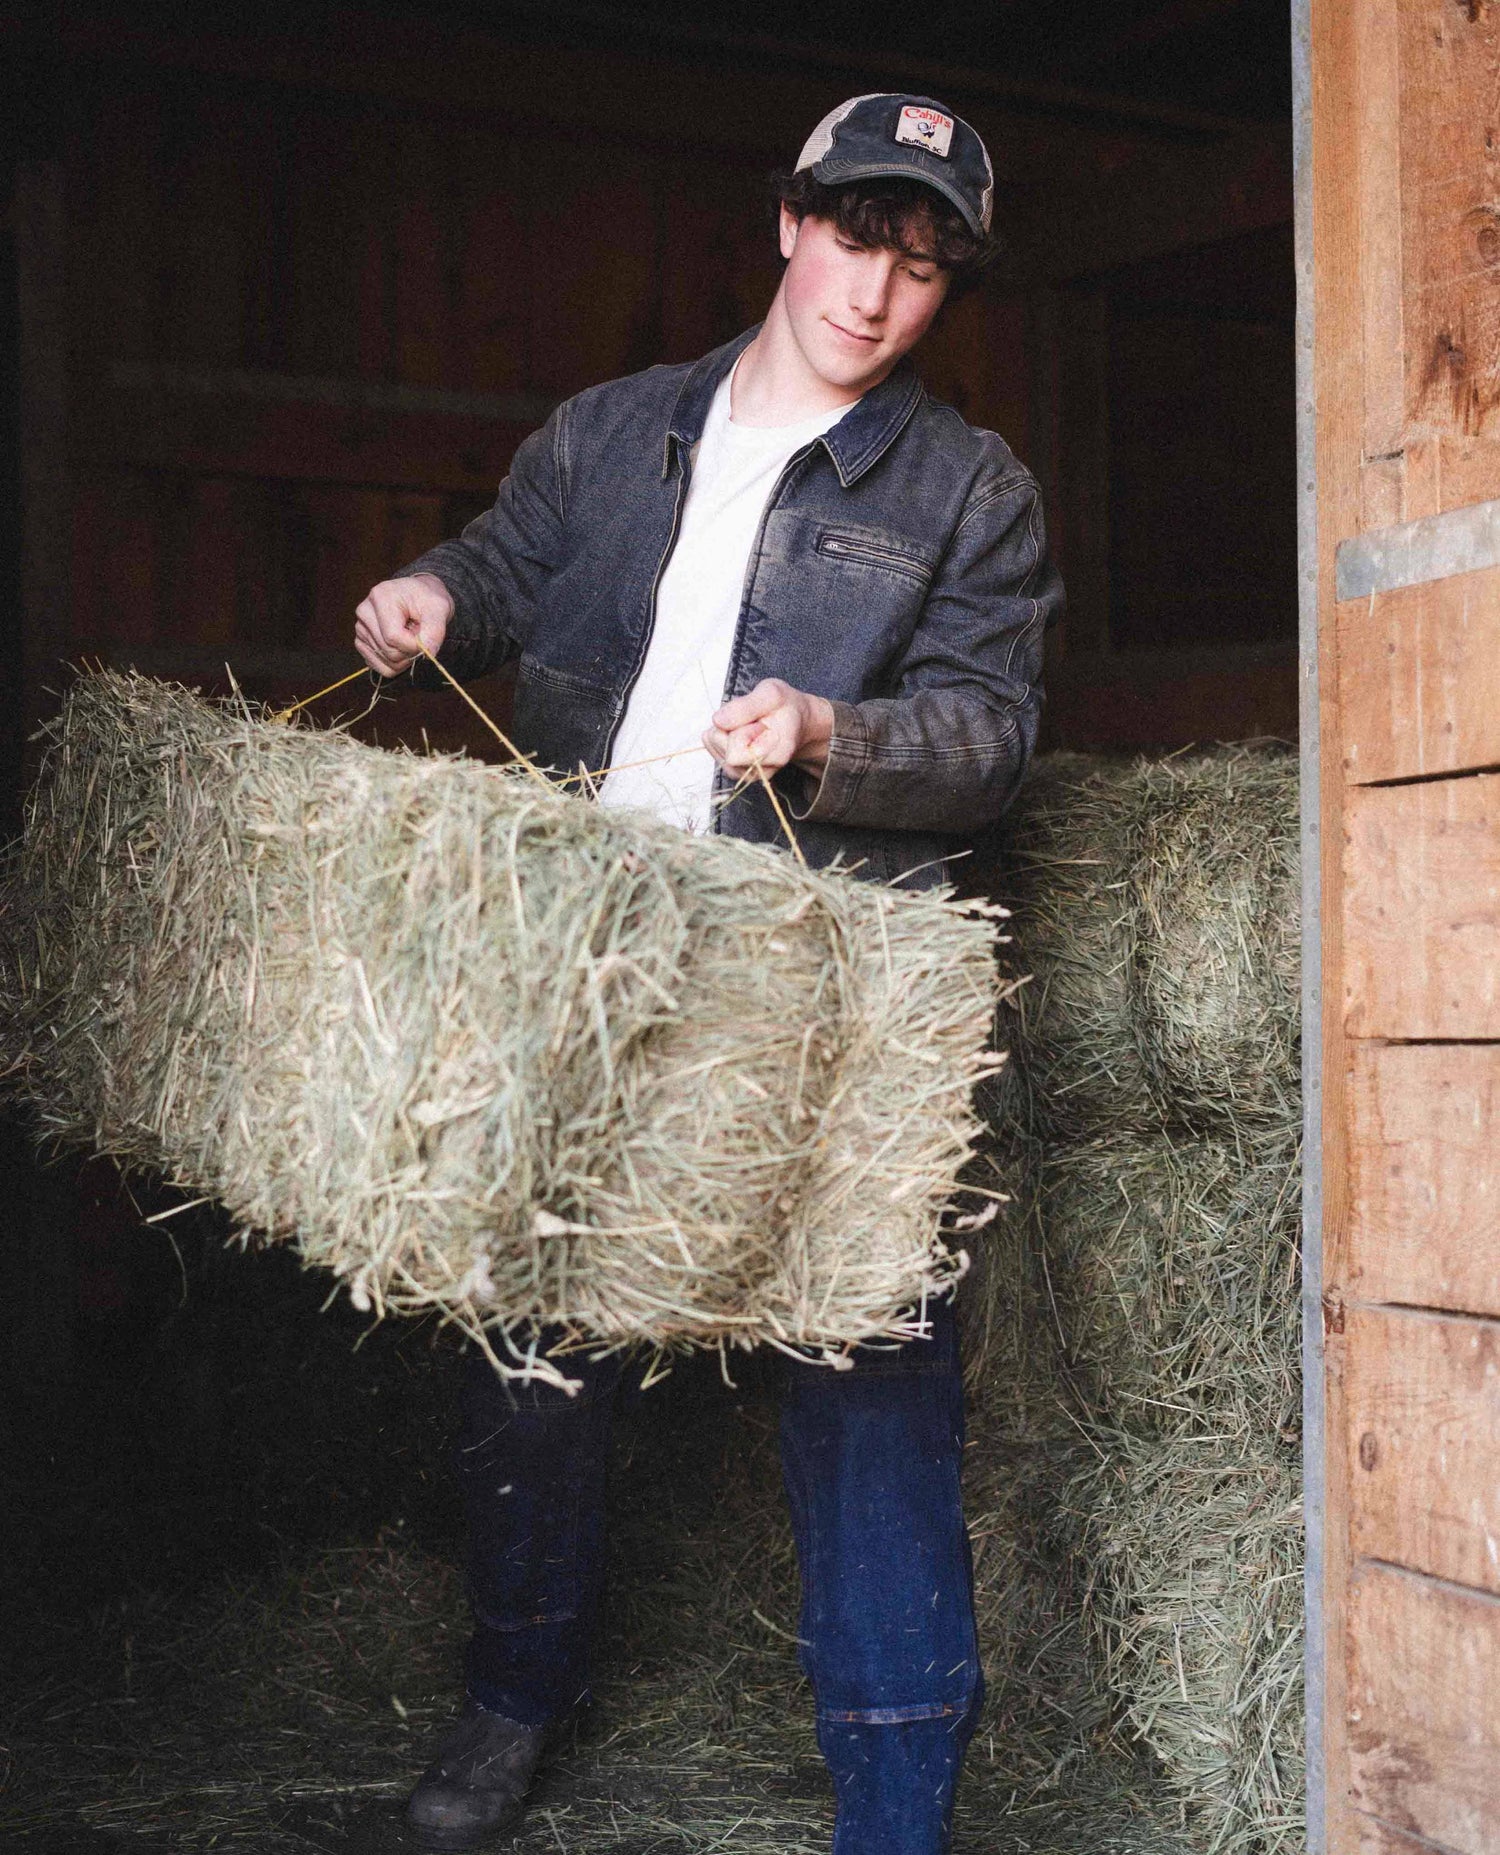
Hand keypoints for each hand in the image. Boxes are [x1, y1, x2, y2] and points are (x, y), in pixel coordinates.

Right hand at [354, 573, 453, 676]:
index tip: (426, 636)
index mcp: (380, 597)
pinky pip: (382, 668)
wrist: (420, 597)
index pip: (393, 637)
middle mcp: (365, 612)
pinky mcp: (362, 643)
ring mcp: (361, 629)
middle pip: (389, 652)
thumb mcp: (439, 608)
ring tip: (410, 636)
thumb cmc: (428, 599)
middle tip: (419, 634)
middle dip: (411, 650)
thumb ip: (435, 631)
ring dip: (406, 657)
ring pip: (387, 662)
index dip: (414, 644)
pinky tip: (402, 646)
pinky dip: (398, 665)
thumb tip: (427, 653)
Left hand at [703, 678, 833, 776]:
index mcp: (776, 754)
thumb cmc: (784, 706)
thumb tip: (718, 720)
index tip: (757, 721)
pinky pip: (714, 751)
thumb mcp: (772, 693)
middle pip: (723, 751)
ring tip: (748, 726)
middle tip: (752, 721)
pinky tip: (740, 733)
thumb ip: (745, 707)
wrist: (795, 722)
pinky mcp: (735, 772)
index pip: (735, 751)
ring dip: (725, 732)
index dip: (738, 728)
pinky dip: (722, 738)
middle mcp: (761, 771)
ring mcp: (747, 774)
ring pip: (716, 750)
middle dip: (729, 729)